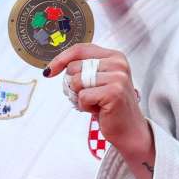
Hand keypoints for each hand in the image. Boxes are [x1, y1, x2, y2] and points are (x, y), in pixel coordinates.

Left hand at [47, 43, 153, 165]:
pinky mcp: (114, 92)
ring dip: (79, 96)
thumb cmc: (109, 105)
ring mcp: (118, 77)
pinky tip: (98, 110)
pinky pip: (82, 96)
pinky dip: (84, 106)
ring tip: (95, 102)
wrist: (128, 129)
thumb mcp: (97, 80)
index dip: (61, 59)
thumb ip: (82, 68)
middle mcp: (118, 64)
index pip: (80, 49)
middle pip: (74, 66)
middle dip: (73, 85)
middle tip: (88, 95)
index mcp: (114, 56)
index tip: (50, 71)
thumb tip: (52, 68)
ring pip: (76, 81)